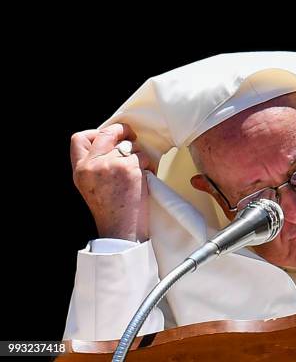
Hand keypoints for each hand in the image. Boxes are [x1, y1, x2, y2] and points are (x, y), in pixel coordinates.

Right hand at [70, 123, 153, 241]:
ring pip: (131, 145)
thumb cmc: (111, 212)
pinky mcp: (130, 168)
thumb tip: (111, 143)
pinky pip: (144, 156)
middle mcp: (93, 165)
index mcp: (80, 170)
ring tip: (138, 172)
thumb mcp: (90, 186)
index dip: (96, 132)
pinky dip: (149, 165)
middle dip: (122, 130)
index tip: (109, 137)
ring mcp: (111, 165)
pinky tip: (145, 178)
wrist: (121, 232)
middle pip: (107, 132)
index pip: (79, 138)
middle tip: (131, 135)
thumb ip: (94, 165)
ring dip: (139, 155)